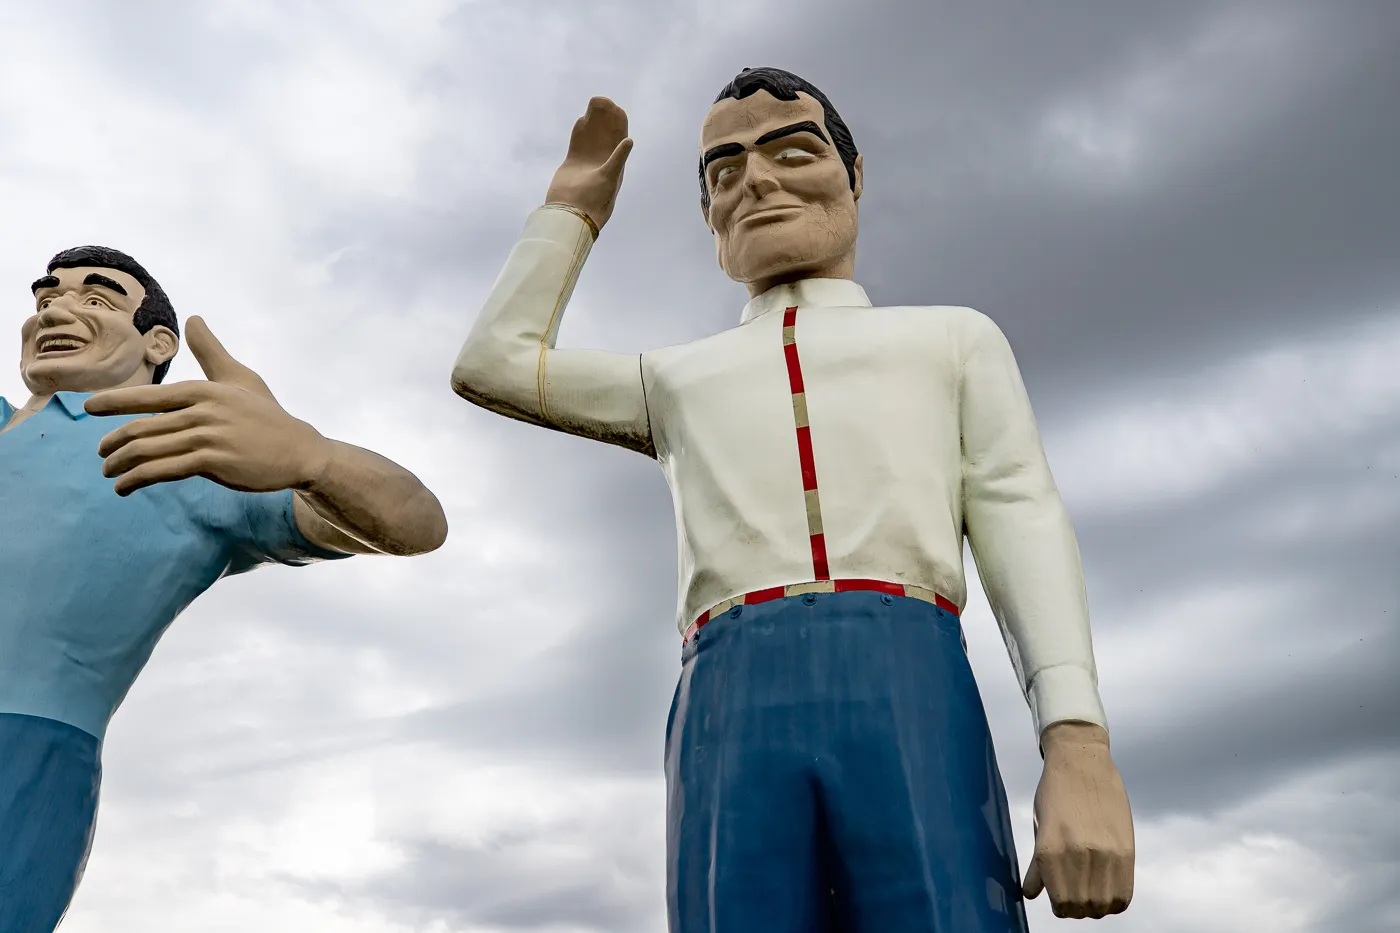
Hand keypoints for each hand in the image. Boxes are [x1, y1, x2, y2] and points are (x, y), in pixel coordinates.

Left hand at [84, 316, 330, 495]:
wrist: (300, 450)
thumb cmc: (268, 414)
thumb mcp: (240, 378)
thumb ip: (212, 352)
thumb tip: (193, 319)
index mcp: (203, 390)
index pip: (148, 396)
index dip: (114, 402)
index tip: (88, 408)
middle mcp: (201, 411)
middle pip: (141, 428)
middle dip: (113, 443)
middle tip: (102, 454)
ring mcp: (207, 438)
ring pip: (147, 451)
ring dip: (120, 465)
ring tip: (110, 473)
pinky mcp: (213, 463)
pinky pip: (163, 471)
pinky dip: (137, 479)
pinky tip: (126, 487)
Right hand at [544, 96, 632, 231]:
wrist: (571, 214)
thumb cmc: (594, 201)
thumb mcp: (609, 179)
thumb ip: (618, 159)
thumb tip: (629, 140)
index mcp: (616, 166)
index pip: (619, 141)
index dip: (619, 125)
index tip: (618, 109)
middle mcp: (602, 163)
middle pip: (605, 135)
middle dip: (604, 119)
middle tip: (603, 100)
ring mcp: (587, 162)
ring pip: (591, 137)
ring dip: (592, 122)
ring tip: (593, 104)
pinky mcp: (572, 164)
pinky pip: (577, 143)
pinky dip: (580, 132)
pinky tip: (582, 119)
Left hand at [1022, 722, 1134, 917]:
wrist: (1081, 760)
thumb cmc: (1055, 791)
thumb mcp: (1039, 826)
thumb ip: (1037, 865)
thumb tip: (1031, 894)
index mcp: (1050, 851)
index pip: (1062, 904)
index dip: (1061, 907)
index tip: (1060, 899)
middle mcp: (1078, 855)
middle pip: (1083, 908)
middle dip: (1078, 907)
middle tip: (1075, 894)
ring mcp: (1105, 853)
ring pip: (1103, 905)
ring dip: (1097, 904)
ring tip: (1091, 890)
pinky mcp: (1126, 849)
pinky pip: (1124, 894)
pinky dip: (1115, 899)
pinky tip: (1107, 887)